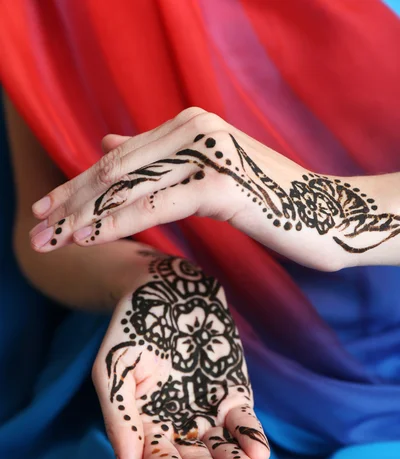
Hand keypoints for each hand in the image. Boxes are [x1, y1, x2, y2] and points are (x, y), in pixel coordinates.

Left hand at [30, 107, 398, 269]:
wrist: (328, 215)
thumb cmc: (271, 202)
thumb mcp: (208, 173)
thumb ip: (157, 158)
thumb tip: (105, 142)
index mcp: (188, 126)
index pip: (119, 158)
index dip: (77, 185)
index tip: (46, 210)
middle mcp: (195, 130)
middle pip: (116, 170)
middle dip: (70, 201)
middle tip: (36, 229)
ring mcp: (209, 154)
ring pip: (130, 186)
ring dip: (84, 215)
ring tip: (50, 239)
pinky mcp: (223, 185)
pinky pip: (160, 204)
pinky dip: (120, 220)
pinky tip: (88, 236)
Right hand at [92, 252, 269, 458]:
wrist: (167, 290)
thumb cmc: (133, 330)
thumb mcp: (114, 371)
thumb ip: (120, 420)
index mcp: (146, 424)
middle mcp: (179, 424)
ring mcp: (208, 410)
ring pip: (223, 446)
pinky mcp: (234, 394)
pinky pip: (244, 422)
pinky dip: (252, 437)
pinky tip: (260, 453)